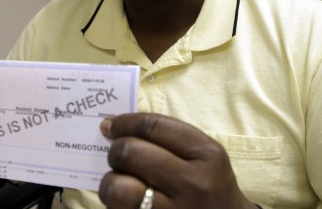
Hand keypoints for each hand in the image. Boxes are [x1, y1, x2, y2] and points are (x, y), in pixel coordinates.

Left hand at [98, 113, 255, 208]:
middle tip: (117, 154)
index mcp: (207, 154)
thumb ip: (167, 138)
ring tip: (119, 179)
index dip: (125, 122)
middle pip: (131, 152)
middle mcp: (194, 184)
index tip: (111, 124)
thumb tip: (113, 126)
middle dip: (115, 150)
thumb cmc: (210, 185)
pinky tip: (125, 199)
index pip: (153, 126)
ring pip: (118, 188)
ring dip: (111, 180)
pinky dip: (115, 202)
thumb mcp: (204, 156)